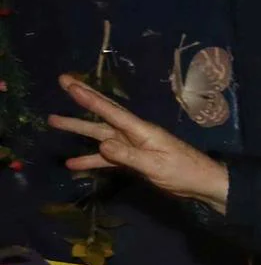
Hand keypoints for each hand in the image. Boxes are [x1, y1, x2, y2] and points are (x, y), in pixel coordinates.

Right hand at [49, 76, 230, 211]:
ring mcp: (133, 145)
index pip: (111, 111)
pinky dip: (91, 159)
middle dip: (82, 98)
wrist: (202, 183)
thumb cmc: (183, 171)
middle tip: (62, 81)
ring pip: (100, 134)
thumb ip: (128, 156)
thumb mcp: (155, 165)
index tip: (70, 84)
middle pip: (103, 113)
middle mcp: (134, 133)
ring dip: (78, 128)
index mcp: (141, 130)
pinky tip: (73, 164)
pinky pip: (108, 157)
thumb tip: (102, 145)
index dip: (89, 98)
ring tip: (53, 120)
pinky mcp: (134, 159)